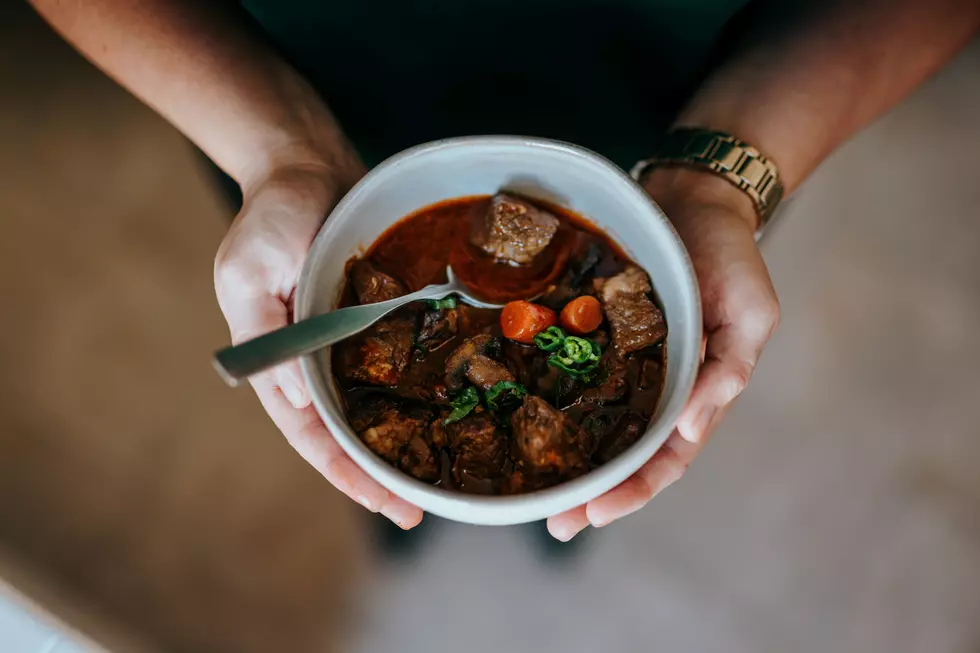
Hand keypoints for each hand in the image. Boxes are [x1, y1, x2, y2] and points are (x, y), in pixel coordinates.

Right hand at [213, 162, 423, 528]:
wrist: (305, 164)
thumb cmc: (273, 213)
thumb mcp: (253, 270)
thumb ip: (270, 336)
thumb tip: (302, 402)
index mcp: (276, 357)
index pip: (309, 431)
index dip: (343, 470)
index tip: (382, 502)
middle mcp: (309, 359)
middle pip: (341, 431)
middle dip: (373, 473)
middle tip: (415, 509)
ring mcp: (341, 341)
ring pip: (368, 407)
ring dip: (394, 443)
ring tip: (431, 478)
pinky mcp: (369, 318)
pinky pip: (390, 365)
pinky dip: (410, 395)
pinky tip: (440, 415)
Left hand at [548, 167, 779, 539]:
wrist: (694, 199)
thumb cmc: (731, 255)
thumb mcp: (751, 310)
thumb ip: (730, 366)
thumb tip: (695, 422)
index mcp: (697, 391)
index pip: (666, 457)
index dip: (633, 489)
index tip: (594, 513)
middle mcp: (657, 386)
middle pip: (623, 453)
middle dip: (592, 492)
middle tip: (553, 521)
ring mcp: (624, 362)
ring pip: (594, 423)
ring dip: (568, 458)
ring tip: (531, 488)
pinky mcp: (596, 334)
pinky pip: (572, 372)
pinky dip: (551, 398)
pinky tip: (519, 416)